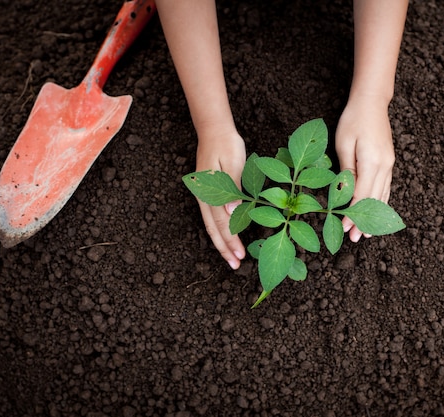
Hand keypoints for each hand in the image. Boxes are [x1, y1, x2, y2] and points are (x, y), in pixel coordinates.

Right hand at [195, 129, 246, 268]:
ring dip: (222, 242)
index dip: (230, 241)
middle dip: (225, 248)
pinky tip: (227, 237)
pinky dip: (220, 230)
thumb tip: (232, 213)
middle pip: (214, 229)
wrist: (215, 130)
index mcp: (209, 192)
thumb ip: (232, 189)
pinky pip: (213, 217)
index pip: (221, 223)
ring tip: (231, 257)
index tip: (239, 256)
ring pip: (212, 225)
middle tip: (235, 265)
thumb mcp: (232, 164)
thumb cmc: (226, 144)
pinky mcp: (209, 193)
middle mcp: (204, 197)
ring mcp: (205, 196)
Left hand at [335, 95, 395, 241]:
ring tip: (367, 232)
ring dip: (375, 216)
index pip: (362, 195)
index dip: (352, 214)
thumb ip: (346, 171)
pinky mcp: (389, 162)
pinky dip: (382, 202)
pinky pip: (387, 187)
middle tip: (356, 239)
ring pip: (383, 196)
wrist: (372, 103)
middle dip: (364, 221)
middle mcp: (385, 166)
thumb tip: (345, 194)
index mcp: (372, 162)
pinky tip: (379, 212)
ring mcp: (390, 165)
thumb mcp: (344, 144)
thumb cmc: (353, 121)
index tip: (344, 228)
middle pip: (374, 200)